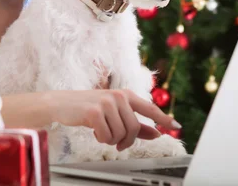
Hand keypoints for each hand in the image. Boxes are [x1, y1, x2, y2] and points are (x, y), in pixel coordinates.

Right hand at [49, 89, 180, 150]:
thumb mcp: (112, 113)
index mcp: (125, 95)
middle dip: (126, 140)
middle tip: (117, 143)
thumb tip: (156, 133)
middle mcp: (118, 96)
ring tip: (101, 131)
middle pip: (134, 128)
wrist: (61, 104)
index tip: (177, 126)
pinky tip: (94, 131)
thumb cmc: (88, 108)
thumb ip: (135, 123)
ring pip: (121, 134)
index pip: (149, 107)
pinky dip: (101, 139)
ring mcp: (106, 102)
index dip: (164, 118)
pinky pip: (107, 136)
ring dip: (111, 139)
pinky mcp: (94, 112)